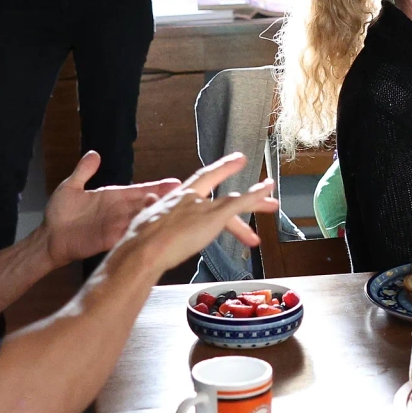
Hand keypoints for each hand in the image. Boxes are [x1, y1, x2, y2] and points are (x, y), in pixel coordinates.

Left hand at [38, 151, 180, 267]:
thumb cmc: (59, 214)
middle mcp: (119, 211)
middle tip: (183, 196)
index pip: (140, 189)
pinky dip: (141, 231)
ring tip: (171, 209)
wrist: (49, 237)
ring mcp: (116, 226)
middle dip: (163, 200)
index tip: (176, 183)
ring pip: (141, 219)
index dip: (158, 187)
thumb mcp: (71, 187)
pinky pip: (129, 235)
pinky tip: (152, 227)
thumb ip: (84, 171)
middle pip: (146, 204)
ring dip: (154, 215)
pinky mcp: (110, 240)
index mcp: (113, 196)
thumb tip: (94, 154)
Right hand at [96, 154, 277, 278]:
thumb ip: (150, 207)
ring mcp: (203, 206)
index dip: (217, 170)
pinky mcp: (213, 217)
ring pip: (234, 199)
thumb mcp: (143, 219)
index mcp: (175, 198)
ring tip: (272, 199)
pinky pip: (239, 205)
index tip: (232, 162)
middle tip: (248, 170)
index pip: (200, 179)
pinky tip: (267, 194)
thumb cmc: (139, 242)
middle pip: (217, 184)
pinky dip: (255, 197)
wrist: (144, 250)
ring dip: (255, 198)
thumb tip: (149, 197)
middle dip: (232, 174)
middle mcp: (190, 198)